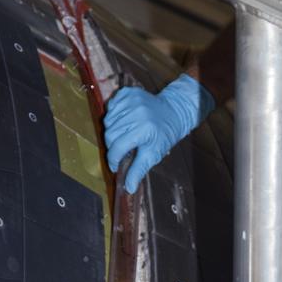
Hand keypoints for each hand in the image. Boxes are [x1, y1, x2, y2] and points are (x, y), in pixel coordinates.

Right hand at [103, 74, 214, 192]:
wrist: (174, 111)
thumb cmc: (164, 135)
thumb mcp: (154, 154)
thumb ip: (139, 170)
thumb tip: (128, 188)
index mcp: (143, 128)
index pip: (118, 147)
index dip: (113, 159)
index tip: (114, 166)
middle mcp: (136, 112)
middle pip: (110, 134)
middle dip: (113, 146)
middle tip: (122, 150)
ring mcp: (131, 100)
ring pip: (108, 121)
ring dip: (112, 131)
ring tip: (124, 135)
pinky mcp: (127, 92)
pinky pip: (110, 107)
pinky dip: (113, 116)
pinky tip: (123, 121)